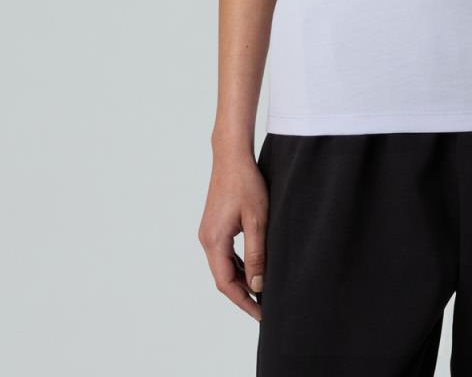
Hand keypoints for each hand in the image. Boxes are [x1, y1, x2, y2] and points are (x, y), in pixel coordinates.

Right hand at [198, 150, 268, 320]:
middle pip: (224, 277)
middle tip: (265, 307)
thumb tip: (258, 285)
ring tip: (262, 291)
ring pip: (225, 265)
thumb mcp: (257, 220)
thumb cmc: (246, 184)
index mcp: (214, 242)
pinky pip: (225, 253)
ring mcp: (209, 232)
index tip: (261, 314)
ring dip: (242, 279)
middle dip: (243, 294)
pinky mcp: (215, 225)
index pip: (226, 283)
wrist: (231, 156)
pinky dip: (239, 264)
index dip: (244, 301)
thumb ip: (257, 253)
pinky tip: (253, 267)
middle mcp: (207, 240)